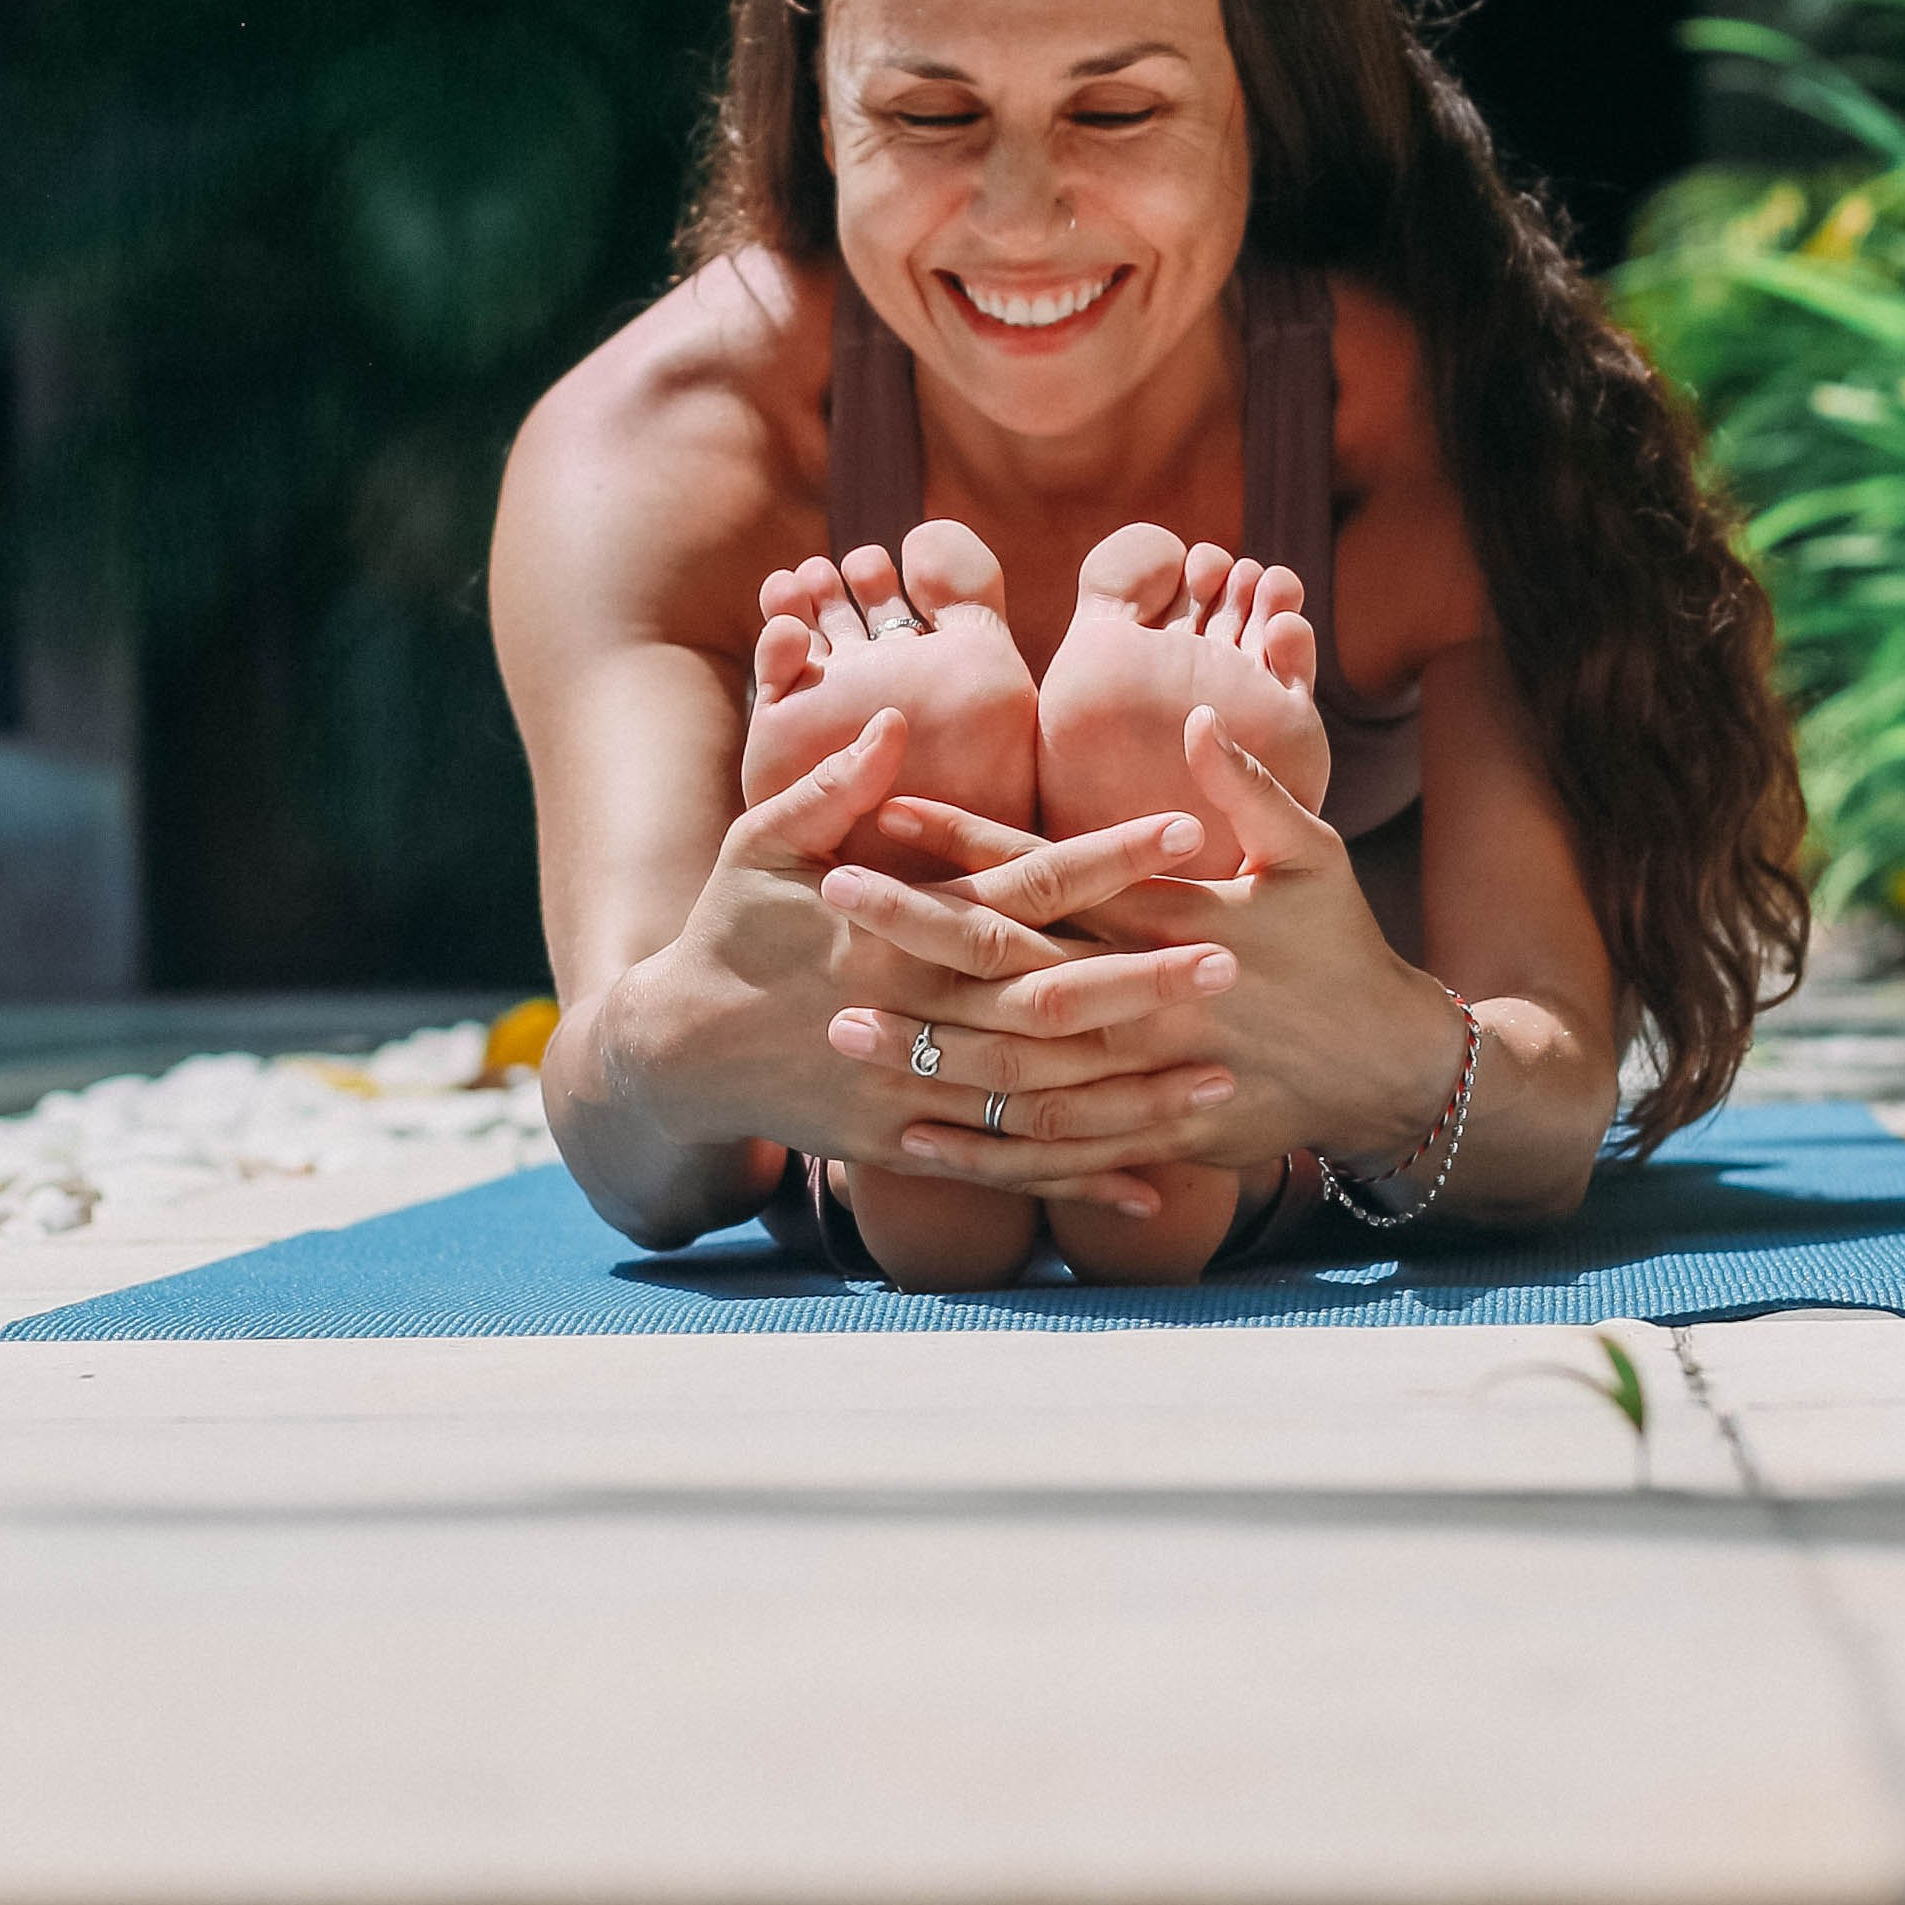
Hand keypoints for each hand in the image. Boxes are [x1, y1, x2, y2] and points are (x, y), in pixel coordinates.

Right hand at [612, 711, 1238, 1214]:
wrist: (674, 1054)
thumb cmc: (726, 932)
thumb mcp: (759, 842)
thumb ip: (831, 787)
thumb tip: (893, 722)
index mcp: (890, 928)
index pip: (1021, 888)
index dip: (1106, 859)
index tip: (1184, 830)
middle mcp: (910, 1011)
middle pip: (1047, 997)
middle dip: (1142, 979)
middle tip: (1230, 959)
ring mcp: (909, 1088)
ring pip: (1041, 1095)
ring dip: (1132, 1087)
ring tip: (1220, 1075)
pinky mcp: (907, 1144)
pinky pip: (1006, 1168)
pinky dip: (1081, 1179)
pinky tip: (1157, 1182)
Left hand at [826, 707, 1463, 1186]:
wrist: (1390, 1068)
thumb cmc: (1345, 946)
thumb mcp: (1313, 852)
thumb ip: (1250, 787)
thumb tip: (1195, 717)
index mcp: (1179, 916)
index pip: (1052, 874)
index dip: (966, 844)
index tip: (887, 816)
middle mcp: (1154, 995)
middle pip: (1015, 966)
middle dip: (918, 933)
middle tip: (830, 902)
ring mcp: (1153, 1074)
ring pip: (1021, 1066)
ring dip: (931, 1046)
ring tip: (845, 1021)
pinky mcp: (1156, 1135)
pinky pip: (1058, 1148)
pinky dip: (986, 1147)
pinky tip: (914, 1138)